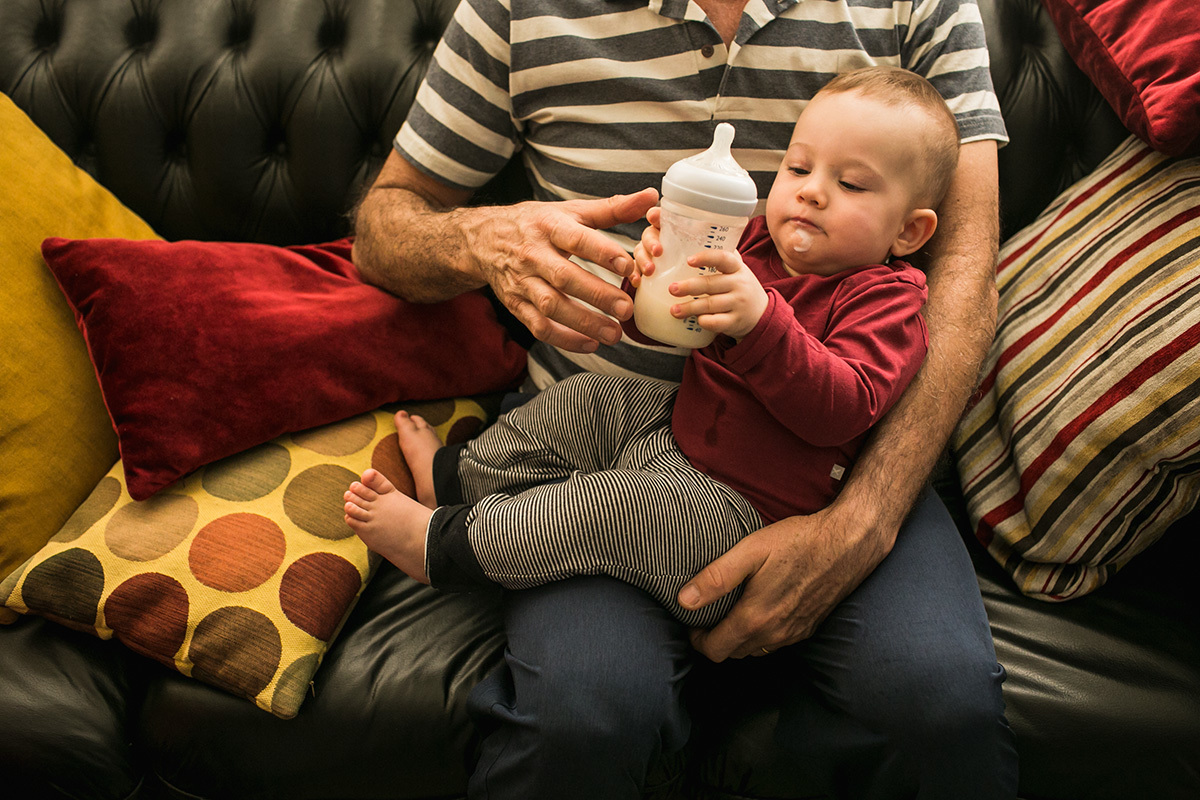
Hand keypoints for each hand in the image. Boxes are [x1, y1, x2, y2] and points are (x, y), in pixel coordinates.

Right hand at [471, 188, 658, 352]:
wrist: (484, 239)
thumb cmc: (537, 224)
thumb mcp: (570, 211)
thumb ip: (612, 208)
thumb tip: (651, 196)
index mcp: (549, 226)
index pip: (577, 239)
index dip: (602, 253)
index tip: (629, 266)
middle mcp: (533, 254)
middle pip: (565, 277)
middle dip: (597, 295)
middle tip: (626, 309)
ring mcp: (522, 282)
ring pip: (551, 306)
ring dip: (584, 323)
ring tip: (614, 334)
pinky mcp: (516, 304)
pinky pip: (539, 326)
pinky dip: (565, 339)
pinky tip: (590, 344)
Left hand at [668, 249, 767, 339]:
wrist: (762, 314)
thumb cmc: (740, 288)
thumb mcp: (737, 271)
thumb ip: (721, 259)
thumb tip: (691, 241)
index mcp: (737, 268)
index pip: (723, 258)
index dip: (706, 258)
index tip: (689, 260)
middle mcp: (739, 285)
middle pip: (711, 284)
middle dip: (689, 287)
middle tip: (672, 289)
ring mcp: (738, 304)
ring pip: (710, 305)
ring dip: (690, 307)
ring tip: (674, 310)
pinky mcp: (735, 322)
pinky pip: (716, 322)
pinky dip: (704, 321)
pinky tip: (695, 320)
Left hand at [679, 497, 893, 661]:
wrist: (847, 544)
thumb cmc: (798, 542)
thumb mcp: (750, 551)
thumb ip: (715, 578)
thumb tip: (685, 600)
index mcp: (755, 619)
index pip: (715, 651)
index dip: (697, 640)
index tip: (692, 622)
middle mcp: (774, 635)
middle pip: (733, 654)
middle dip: (715, 640)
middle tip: (708, 615)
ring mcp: (793, 635)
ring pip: (754, 651)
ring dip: (738, 639)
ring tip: (730, 612)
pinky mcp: (807, 629)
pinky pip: (774, 643)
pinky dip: (760, 635)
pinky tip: (759, 610)